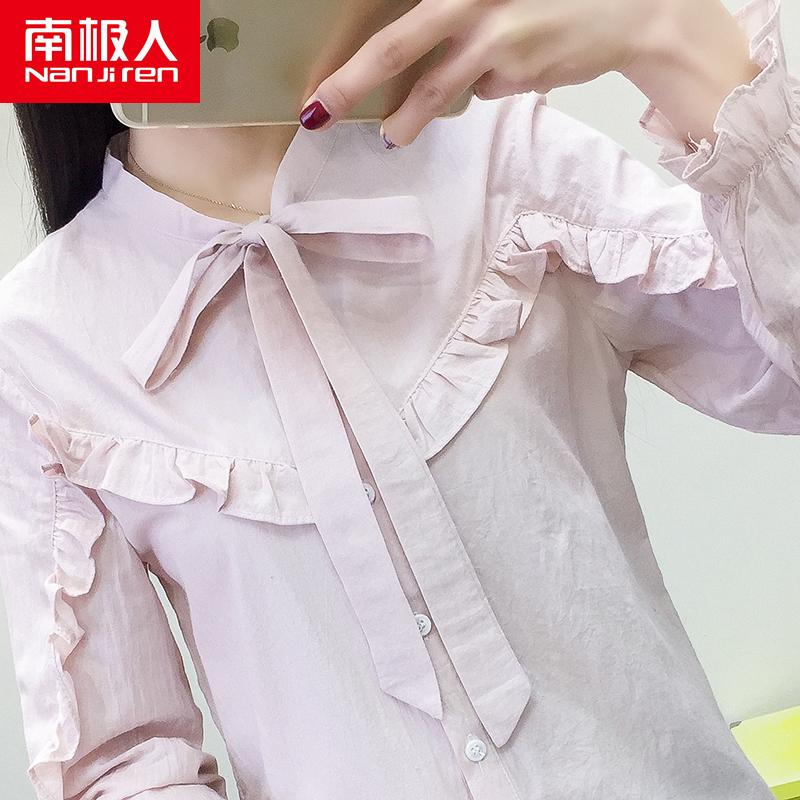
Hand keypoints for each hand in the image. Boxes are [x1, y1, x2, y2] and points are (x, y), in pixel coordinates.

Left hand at [298, 0, 660, 145]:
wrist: (631, 7)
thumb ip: (458, 17)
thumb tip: (420, 60)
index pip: (397, 17)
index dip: (356, 51)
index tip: (324, 79)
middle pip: (396, 45)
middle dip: (351, 82)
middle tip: (319, 110)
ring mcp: (494, 32)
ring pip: (434, 86)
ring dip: (406, 119)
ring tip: (390, 138)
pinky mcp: (516, 68)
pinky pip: (482, 89)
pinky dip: (485, 87)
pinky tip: (515, 67)